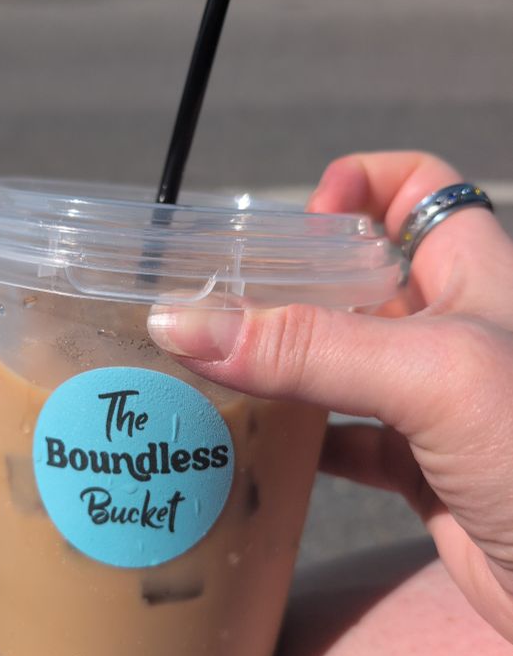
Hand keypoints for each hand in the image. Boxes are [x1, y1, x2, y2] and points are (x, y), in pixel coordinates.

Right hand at [148, 151, 512, 640]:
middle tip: (217, 301)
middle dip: (291, 279)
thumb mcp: (431, 376)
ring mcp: (432, 402)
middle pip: (357, 275)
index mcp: (474, 271)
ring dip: (282, 361)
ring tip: (211, 365)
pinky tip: (252, 445)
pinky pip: (341, 439)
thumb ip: (309, 348)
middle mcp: (450, 328)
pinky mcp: (417, 468)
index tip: (294, 225)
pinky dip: (296, 438)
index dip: (356, 187)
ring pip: (341, 359)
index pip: (415, 189)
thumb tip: (181, 324)